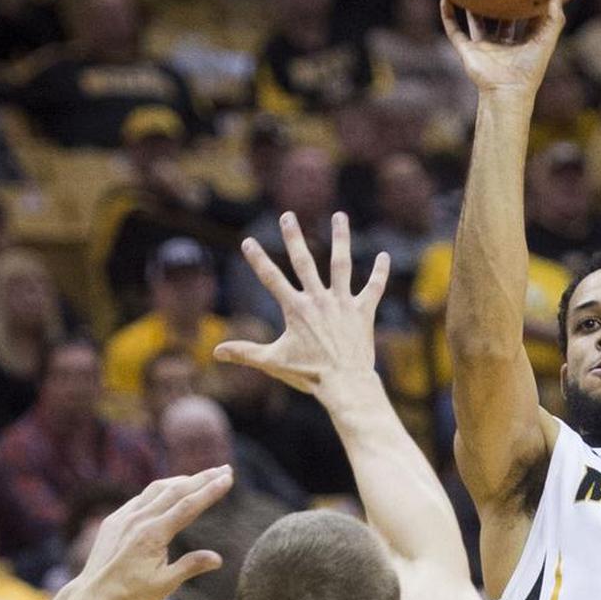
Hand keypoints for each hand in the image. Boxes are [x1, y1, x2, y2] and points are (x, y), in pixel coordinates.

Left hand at [78, 468, 231, 599]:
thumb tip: (217, 558)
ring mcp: (125, 517)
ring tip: (200, 477)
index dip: (210, 491)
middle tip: (225, 469)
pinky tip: (168, 491)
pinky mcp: (114, 520)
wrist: (92, 596)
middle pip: (176, 490)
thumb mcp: (164, 585)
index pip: (188, 506)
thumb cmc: (130, 595)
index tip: (228, 478)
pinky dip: (159, 490)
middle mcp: (139, 520)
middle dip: (203, 478)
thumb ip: (190, 567)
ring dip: (181, 480)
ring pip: (157, 489)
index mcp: (153, 535)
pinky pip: (140, 498)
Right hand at [214, 211, 388, 400]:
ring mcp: (342, 303)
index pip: (271, 279)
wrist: (345, 383)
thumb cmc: (309, 375)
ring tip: (340, 216)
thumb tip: (216, 352)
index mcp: (296, 309)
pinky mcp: (363, 312)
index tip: (248, 241)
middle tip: (287, 215)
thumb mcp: (273, 362)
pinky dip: (380, 272)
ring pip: (341, 264)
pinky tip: (384, 255)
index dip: (258, 259)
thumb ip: (245, 353)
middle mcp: (318, 300)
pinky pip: (373, 288)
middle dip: (294, 237)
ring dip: (340, 239)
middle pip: (304, 262)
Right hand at [440, 0, 564, 98]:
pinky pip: (454, 32)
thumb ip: (554, 19)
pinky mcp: (468, 51)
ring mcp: (483, 47)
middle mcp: (502, 44)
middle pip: (500, 18)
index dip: (527, 3)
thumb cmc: (529, 71)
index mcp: (522, 42)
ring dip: (472, 7)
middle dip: (500, 2)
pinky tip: (444, 0)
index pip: (525, 18)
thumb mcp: (546, 42)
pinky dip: (448, 17)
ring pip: (476, 22)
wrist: (506, 92)